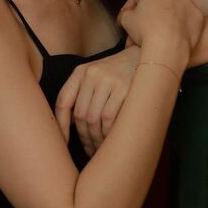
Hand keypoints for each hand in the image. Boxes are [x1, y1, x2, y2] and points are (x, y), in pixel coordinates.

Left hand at [53, 43, 143, 157]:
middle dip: (84, 137)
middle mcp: (92, 74)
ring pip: (94, 119)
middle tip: (90, 151)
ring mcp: (108, 80)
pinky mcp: (125, 88)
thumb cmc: (119, 72)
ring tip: (101, 149)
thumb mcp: (97, 76)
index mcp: (80, 72)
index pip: (63, 101)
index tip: (63, 144)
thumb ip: (83, 95)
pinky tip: (111, 140)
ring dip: (96, 139)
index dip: (60, 125)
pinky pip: (110, 118)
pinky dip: (109, 133)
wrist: (147, 57)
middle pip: (80, 114)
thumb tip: (69, 126)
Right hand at [117, 0, 204, 71]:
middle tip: (142, 26)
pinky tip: (173, 37)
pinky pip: (187, 21)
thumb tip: (128, 14)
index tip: (125, 18)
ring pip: (174, 11)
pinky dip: (180, 27)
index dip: (129, 8)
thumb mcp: (125, 19)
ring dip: (166, 19)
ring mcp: (189, 4)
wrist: (167, 48)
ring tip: (157, 33)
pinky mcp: (199, 18)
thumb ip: (126, 12)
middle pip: (158, 3)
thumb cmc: (144, 32)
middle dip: (150, 13)